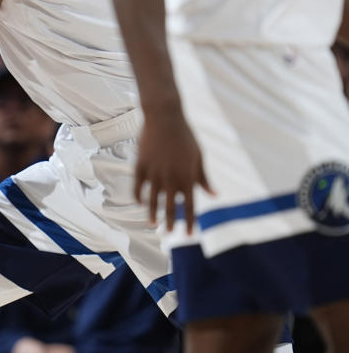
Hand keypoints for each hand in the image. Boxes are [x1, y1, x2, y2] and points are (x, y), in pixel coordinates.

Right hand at [135, 111, 213, 230]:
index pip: (191, 206)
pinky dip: (139, 196)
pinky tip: (140, 202)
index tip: (189, 235)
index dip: (190, 222)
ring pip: (152, 200)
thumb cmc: (185, 136)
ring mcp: (154, 173)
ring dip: (152, 214)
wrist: (165, 117)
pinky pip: (138, 186)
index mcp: (188, 177)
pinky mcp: (141, 165)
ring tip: (152, 224)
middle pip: (170, 207)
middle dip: (170, 223)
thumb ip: (204, 178)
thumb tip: (214, 195)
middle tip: (168, 233)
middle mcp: (171, 178)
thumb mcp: (198, 157)